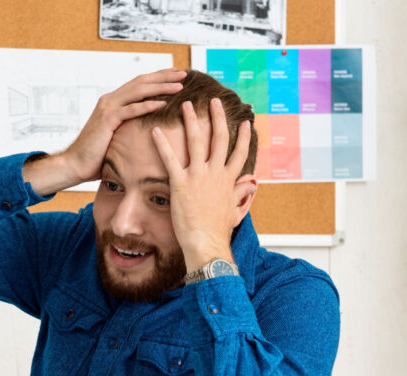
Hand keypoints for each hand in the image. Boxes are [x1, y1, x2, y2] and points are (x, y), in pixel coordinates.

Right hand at [25, 68, 186, 195]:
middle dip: (163, 77)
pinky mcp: (107, 119)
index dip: (158, 77)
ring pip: (138, 91)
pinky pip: (131, 109)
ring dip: (160, 88)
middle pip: (141, 82)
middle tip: (183, 75)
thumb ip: (129, 127)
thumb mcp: (117, 136)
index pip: (139, 84)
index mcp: (113, 102)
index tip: (176, 75)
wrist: (76, 164)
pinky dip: (147, 105)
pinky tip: (162, 103)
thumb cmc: (97, 155)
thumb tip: (149, 130)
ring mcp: (107, 108)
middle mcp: (110, 100)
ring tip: (178, 86)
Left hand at [150, 98, 255, 271]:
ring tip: (186, 105)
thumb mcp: (235, 210)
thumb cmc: (219, 230)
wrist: (206, 242)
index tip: (245, 121)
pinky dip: (162, 144)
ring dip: (191, 121)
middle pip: (219, 138)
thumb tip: (251, 186)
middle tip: (214, 101)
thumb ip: (241, 194)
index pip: (239, 152)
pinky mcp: (181, 184)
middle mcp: (215, 173)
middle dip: (217, 117)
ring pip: (197, 141)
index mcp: (228, 179)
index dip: (243, 136)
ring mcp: (198, 177)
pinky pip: (170, 159)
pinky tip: (155, 130)